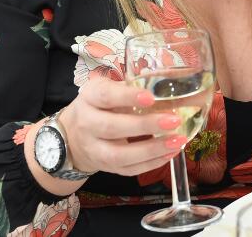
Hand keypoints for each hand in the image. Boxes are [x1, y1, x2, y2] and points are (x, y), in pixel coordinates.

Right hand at [57, 79, 186, 176]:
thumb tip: (179, 82)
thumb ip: (137, 85)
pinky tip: (171, 153)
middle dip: (145, 126)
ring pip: (119, 155)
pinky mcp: (105, 168)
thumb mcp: (111, 88)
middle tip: (174, 120)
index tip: (151, 97)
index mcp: (90, 97)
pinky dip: (151, 163)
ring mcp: (94, 149)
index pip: (106, 96)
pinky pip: (127, 170)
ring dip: (151, 150)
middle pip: (112, 128)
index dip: (127, 97)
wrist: (72, 135)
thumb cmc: (101, 105)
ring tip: (177, 141)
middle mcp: (87, 124)